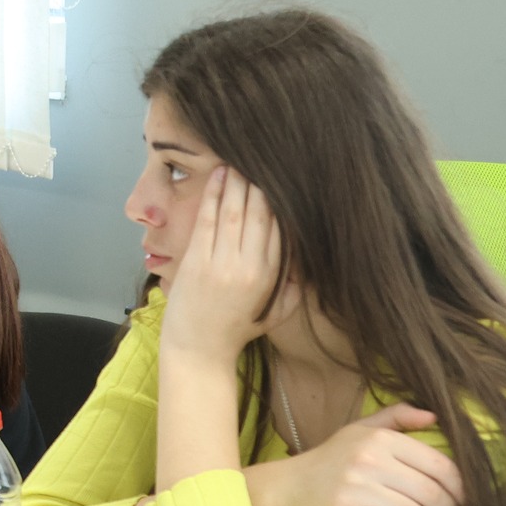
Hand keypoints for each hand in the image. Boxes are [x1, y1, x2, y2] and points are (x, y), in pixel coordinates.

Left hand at [158, 167, 297, 363]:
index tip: (285, 178)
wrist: (198, 348)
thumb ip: (295, 288)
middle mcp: (249, 266)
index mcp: (271, 277)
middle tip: (265, 157)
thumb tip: (308, 260)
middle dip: (263, 183)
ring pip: (235, 211)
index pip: (283, 229)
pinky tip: (220, 174)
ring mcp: (221, 262)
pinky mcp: (197, 260)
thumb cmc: (237, 329)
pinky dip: (214, 193)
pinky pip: (207, 218)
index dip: (284, 200)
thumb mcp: (275, 314)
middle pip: (262, 214)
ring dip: (239, 182)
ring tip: (242, 158)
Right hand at [247, 403, 465, 505]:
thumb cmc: (336, 456)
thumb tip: (435, 416)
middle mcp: (369, 461)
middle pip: (432, 493)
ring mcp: (358, 488)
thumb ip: (398, 416)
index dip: (461, 487)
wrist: (295, 484)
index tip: (465, 500)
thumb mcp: (362, 428)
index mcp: (380, 438)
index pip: (439, 464)